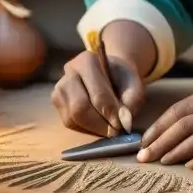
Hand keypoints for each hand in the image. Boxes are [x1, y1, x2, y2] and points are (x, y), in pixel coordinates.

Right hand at [51, 21, 154, 137]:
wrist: (110, 74)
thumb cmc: (122, 79)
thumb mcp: (135, 85)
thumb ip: (133, 100)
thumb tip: (123, 122)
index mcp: (87, 61)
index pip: (97, 94)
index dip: (110, 112)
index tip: (121, 124)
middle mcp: (68, 72)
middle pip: (79, 108)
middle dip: (99, 124)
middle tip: (114, 131)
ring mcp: (59, 88)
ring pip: (71, 118)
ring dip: (92, 128)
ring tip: (108, 129)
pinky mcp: (58, 103)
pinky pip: (69, 123)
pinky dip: (86, 129)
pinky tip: (98, 125)